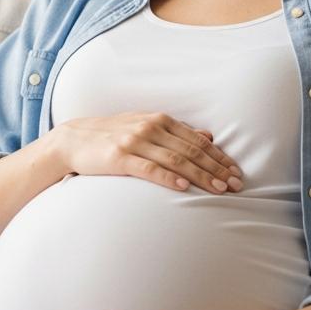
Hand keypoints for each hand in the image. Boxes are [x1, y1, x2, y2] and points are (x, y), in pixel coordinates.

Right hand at [47, 112, 244, 194]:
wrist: (74, 140)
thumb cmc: (113, 137)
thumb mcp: (147, 128)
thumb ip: (177, 133)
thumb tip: (208, 136)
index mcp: (160, 120)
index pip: (198, 141)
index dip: (220, 157)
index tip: (236, 172)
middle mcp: (151, 128)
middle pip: (192, 151)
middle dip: (217, 169)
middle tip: (237, 185)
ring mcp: (135, 142)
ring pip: (176, 160)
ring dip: (201, 176)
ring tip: (219, 190)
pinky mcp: (120, 158)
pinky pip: (149, 169)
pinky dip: (169, 178)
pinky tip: (184, 187)